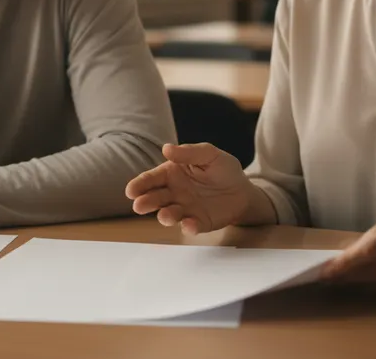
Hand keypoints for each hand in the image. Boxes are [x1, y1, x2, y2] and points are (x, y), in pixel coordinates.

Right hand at [125, 142, 271, 234]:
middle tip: (139, 205)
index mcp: (172, 174)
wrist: (243, 190)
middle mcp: (174, 193)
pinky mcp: (199, 222)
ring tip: (164, 215)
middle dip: (146, 202)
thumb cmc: (223, 169)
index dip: (140, 184)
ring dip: (165, 216)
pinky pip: (191, 226)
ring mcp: (185, 209)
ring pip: (169, 214)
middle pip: (155, 198)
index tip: (131, 190)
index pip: (152, 178)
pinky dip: (189, 227)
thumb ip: (189, 152)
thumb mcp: (209, 154)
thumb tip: (166, 148)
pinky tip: (189, 225)